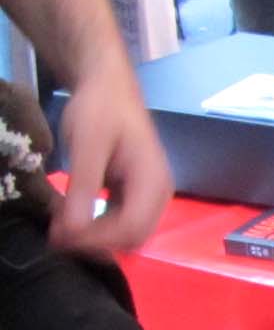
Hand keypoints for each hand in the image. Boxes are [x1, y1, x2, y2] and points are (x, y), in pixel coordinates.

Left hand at [52, 54, 172, 250]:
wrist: (108, 86)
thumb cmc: (100, 109)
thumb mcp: (87, 145)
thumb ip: (84, 187)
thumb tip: (73, 230)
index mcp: (154, 182)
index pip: (132, 228)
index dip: (97, 239)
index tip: (61, 236)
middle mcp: (159, 195)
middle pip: (134, 238)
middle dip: (97, 244)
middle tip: (58, 237)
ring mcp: (149, 195)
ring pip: (129, 235)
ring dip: (98, 239)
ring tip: (63, 232)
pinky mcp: (136, 194)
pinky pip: (123, 223)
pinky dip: (100, 228)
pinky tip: (75, 220)